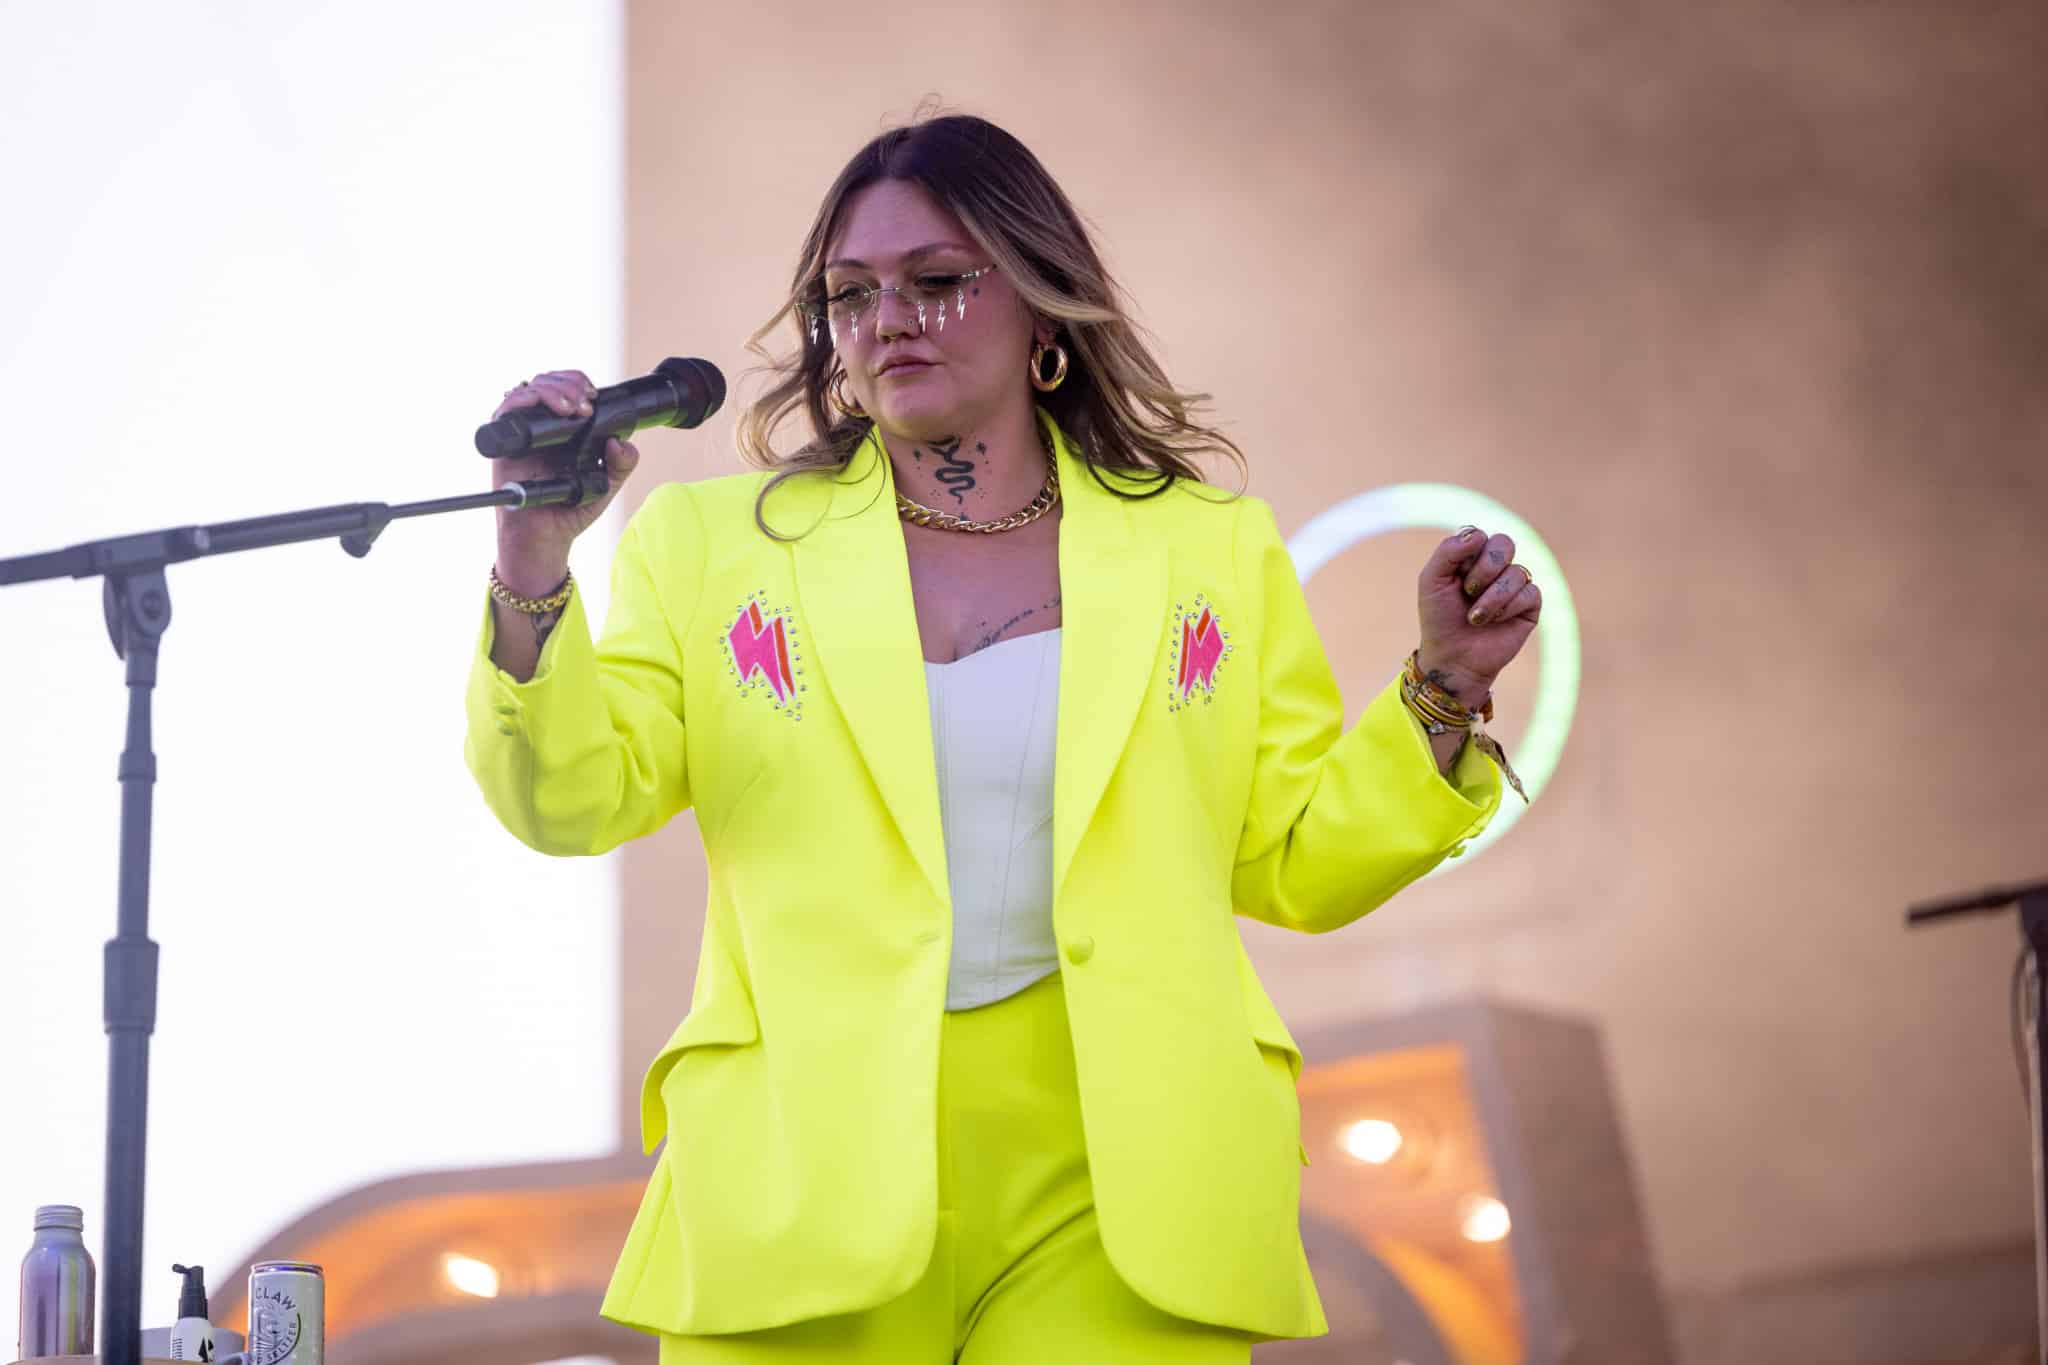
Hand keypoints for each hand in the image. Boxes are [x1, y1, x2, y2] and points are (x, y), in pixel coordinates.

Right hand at [489, 369, 640, 593]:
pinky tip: (547, 407)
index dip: (577, 383)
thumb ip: (621, 465)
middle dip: (568, 383)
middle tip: (585, 402)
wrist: (546, 538)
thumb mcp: (606, 486)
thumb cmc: (570, 511)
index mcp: (564, 431)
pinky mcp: (505, 446)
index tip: (594, 397)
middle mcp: (541, 428)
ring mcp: (523, 435)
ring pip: (528, 390)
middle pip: (546, 382)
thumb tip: (623, 443)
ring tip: (573, 407)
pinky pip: (507, 411)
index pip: (565, 389)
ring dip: (551, 389)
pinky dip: (524, 400)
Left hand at [1414, 527, 1539, 707]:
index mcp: (1471, 556)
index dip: (1468, 552)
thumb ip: (1448, 551)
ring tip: (1475, 617)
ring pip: (1517, 572)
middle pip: (1504, 543)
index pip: (1479, 535)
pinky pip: (1529, 592)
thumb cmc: (1440, 619)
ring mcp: (1514, 584)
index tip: (1455, 574)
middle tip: (1469, 591)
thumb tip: (1479, 536)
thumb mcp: (1432, 581)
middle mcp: (1496, 567)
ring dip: (1492, 597)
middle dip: (1484, 569)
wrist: (1453, 657)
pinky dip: (1506, 608)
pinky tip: (1494, 621)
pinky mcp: (1530, 605)